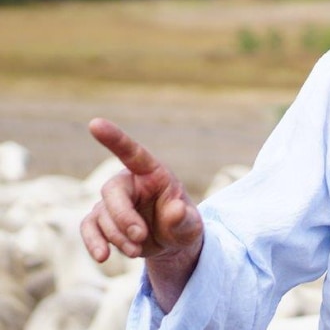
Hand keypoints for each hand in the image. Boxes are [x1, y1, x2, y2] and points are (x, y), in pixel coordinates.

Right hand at [80, 118, 202, 265]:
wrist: (171, 243)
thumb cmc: (183, 225)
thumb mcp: (191, 225)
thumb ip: (185, 219)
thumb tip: (177, 210)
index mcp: (153, 173)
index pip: (132, 152)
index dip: (114, 138)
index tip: (95, 123)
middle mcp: (129, 182)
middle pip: (112, 192)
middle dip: (123, 218)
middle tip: (140, 238)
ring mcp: (112, 201)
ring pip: (102, 215)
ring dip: (116, 236)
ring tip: (136, 251)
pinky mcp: (101, 220)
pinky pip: (89, 227)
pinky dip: (94, 242)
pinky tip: (103, 257)